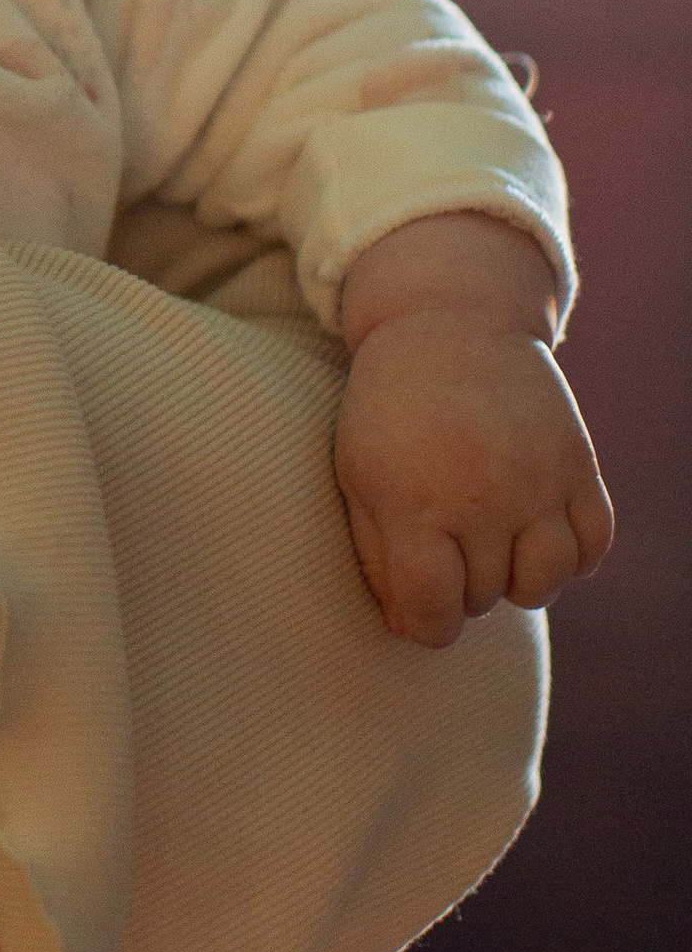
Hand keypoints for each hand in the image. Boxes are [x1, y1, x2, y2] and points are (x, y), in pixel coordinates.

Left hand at [335, 216, 613, 646]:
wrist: (451, 323)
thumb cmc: (390, 409)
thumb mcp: (358, 474)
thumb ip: (379, 556)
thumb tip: (412, 627)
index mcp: (415, 500)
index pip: (433, 608)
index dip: (425, 626)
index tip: (421, 610)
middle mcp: (483, 495)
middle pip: (486, 596)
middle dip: (463, 587)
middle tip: (447, 544)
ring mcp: (538, 480)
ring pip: (546, 583)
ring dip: (518, 580)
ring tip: (494, 545)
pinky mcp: (578, 465)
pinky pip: (594, 547)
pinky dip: (571, 556)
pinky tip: (537, 530)